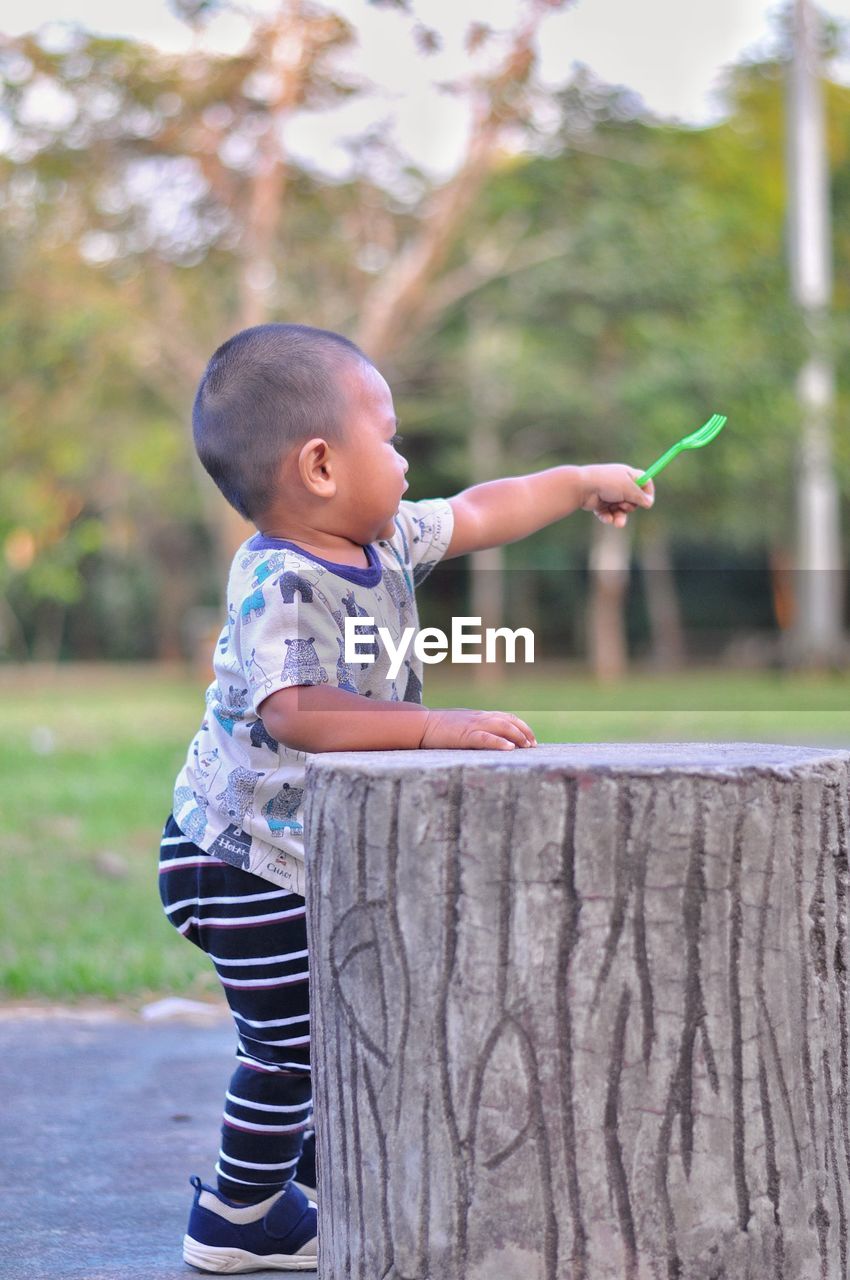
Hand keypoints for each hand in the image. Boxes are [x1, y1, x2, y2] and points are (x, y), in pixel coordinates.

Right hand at [419, 707, 536, 750]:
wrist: (421, 724)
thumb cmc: (439, 727)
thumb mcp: (462, 724)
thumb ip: (476, 727)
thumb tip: (489, 737)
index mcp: (480, 716)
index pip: (507, 717)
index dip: (522, 726)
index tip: (531, 739)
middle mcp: (480, 718)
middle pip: (509, 721)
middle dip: (525, 732)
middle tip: (533, 745)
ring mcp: (473, 725)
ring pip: (502, 727)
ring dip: (517, 736)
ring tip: (526, 747)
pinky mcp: (465, 736)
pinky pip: (485, 738)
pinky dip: (499, 742)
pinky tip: (509, 748)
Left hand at [579, 464, 654, 527]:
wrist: (581, 487)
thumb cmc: (606, 483)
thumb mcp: (628, 488)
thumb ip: (640, 496)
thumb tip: (649, 503)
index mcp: (627, 475)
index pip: (644, 481)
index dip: (648, 491)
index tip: (648, 502)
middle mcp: (619, 484)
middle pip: (634, 500)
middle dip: (630, 506)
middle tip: (624, 504)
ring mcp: (609, 495)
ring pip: (621, 511)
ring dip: (621, 517)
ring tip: (618, 523)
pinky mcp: (599, 504)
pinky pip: (609, 515)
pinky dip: (608, 518)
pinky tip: (607, 519)